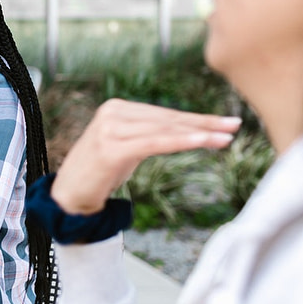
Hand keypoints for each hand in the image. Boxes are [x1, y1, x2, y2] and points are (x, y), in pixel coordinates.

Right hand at [51, 99, 241, 214]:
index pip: (164, 114)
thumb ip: (148, 134)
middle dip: (203, 123)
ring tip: (225, 137)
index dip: (195, 118)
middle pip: (167, 118)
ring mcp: (109, 128)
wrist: (68, 195)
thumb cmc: (99, 173)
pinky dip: (179, 142)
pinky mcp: (111, 147)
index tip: (223, 122)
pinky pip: (153, 143)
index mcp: (116, 108)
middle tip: (233, 125)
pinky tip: (201, 141)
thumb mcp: (126, 147)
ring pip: (164, 129)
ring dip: (197, 133)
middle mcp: (112, 112)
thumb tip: (183, 131)